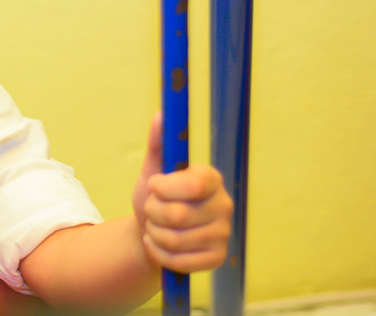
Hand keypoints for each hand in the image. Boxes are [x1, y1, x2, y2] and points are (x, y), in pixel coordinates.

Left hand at [131, 113, 232, 272]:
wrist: (152, 231)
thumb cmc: (156, 196)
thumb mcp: (152, 169)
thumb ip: (158, 143)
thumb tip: (162, 114)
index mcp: (211, 179)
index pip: (193, 185)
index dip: (165, 187)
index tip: (155, 185)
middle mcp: (224, 206)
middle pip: (177, 215)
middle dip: (152, 212)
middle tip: (151, 208)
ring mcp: (223, 234)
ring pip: (175, 240)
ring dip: (153, 233)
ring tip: (154, 226)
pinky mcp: (216, 258)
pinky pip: (179, 261)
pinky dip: (158, 252)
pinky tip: (157, 244)